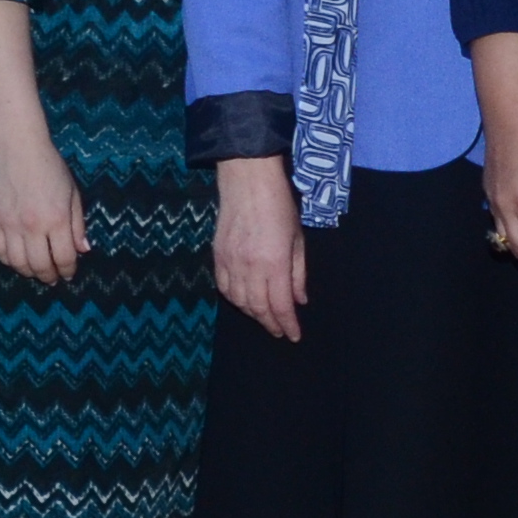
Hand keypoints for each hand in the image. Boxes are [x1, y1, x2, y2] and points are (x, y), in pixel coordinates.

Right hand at [0, 132, 88, 283]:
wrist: (19, 149)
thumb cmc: (51, 168)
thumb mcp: (73, 194)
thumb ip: (77, 224)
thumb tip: (82, 250)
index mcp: (57, 219)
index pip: (63, 258)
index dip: (68, 270)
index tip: (69, 274)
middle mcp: (33, 226)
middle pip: (40, 265)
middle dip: (49, 276)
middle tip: (53, 278)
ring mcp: (10, 224)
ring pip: (18, 263)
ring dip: (29, 272)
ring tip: (36, 271)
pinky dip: (9, 261)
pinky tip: (17, 260)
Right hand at [213, 156, 306, 342]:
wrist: (247, 181)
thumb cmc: (279, 205)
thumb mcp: (297, 238)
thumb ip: (298, 272)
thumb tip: (300, 299)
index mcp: (274, 262)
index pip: (280, 304)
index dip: (287, 324)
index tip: (294, 335)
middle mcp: (250, 267)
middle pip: (258, 308)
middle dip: (270, 324)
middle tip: (280, 331)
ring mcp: (230, 262)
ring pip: (239, 301)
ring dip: (253, 314)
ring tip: (265, 318)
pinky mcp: (217, 256)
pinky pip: (223, 288)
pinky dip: (234, 300)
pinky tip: (243, 302)